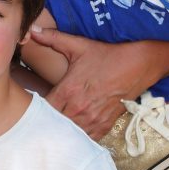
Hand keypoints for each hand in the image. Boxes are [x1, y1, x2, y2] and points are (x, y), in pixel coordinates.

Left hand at [30, 26, 159, 139]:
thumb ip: (54, 39)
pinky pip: (86, 139)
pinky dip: (79, 136)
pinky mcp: (104, 126)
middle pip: (53, 124)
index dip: (34, 109)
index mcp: (68, 90)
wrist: (137, 66)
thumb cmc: (107, 56)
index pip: (43, 109)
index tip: (31, 106)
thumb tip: (33, 30)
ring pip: (69, 134)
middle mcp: (79, 108)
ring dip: (62, 130)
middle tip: (41, 117)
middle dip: (46, 121)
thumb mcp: (79, 46)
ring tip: (56, 125)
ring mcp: (92, 119)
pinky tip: (74, 131)